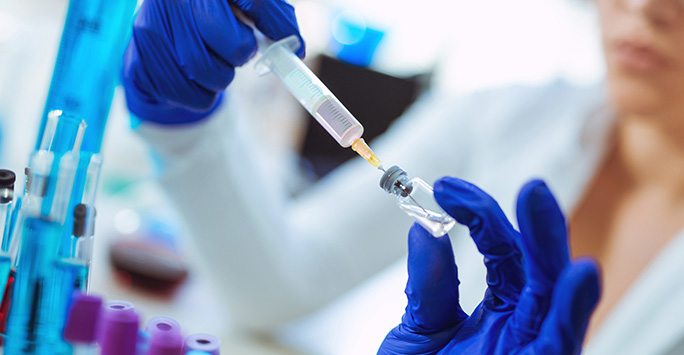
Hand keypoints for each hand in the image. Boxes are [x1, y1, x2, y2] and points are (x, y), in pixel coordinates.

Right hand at [122, 0, 304, 124]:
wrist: (159, 35)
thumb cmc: (209, 17)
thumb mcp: (239, 5)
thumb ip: (271, 16)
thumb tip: (295, 49)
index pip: (255, 1)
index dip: (276, 25)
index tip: (287, 45)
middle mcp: (172, 0)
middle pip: (234, 46)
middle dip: (241, 54)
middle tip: (236, 50)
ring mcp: (150, 30)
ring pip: (209, 74)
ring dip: (221, 77)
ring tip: (212, 62)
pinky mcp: (138, 62)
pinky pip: (190, 96)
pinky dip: (201, 95)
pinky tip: (193, 77)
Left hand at [379, 178, 600, 354]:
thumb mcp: (416, 334)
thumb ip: (428, 286)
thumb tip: (422, 227)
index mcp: (497, 308)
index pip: (499, 249)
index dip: (479, 214)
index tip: (446, 188)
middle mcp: (522, 324)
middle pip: (538, 267)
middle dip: (535, 225)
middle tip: (528, 186)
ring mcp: (534, 348)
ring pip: (556, 296)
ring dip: (554, 252)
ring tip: (542, 206)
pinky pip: (563, 342)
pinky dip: (571, 311)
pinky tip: (579, 275)